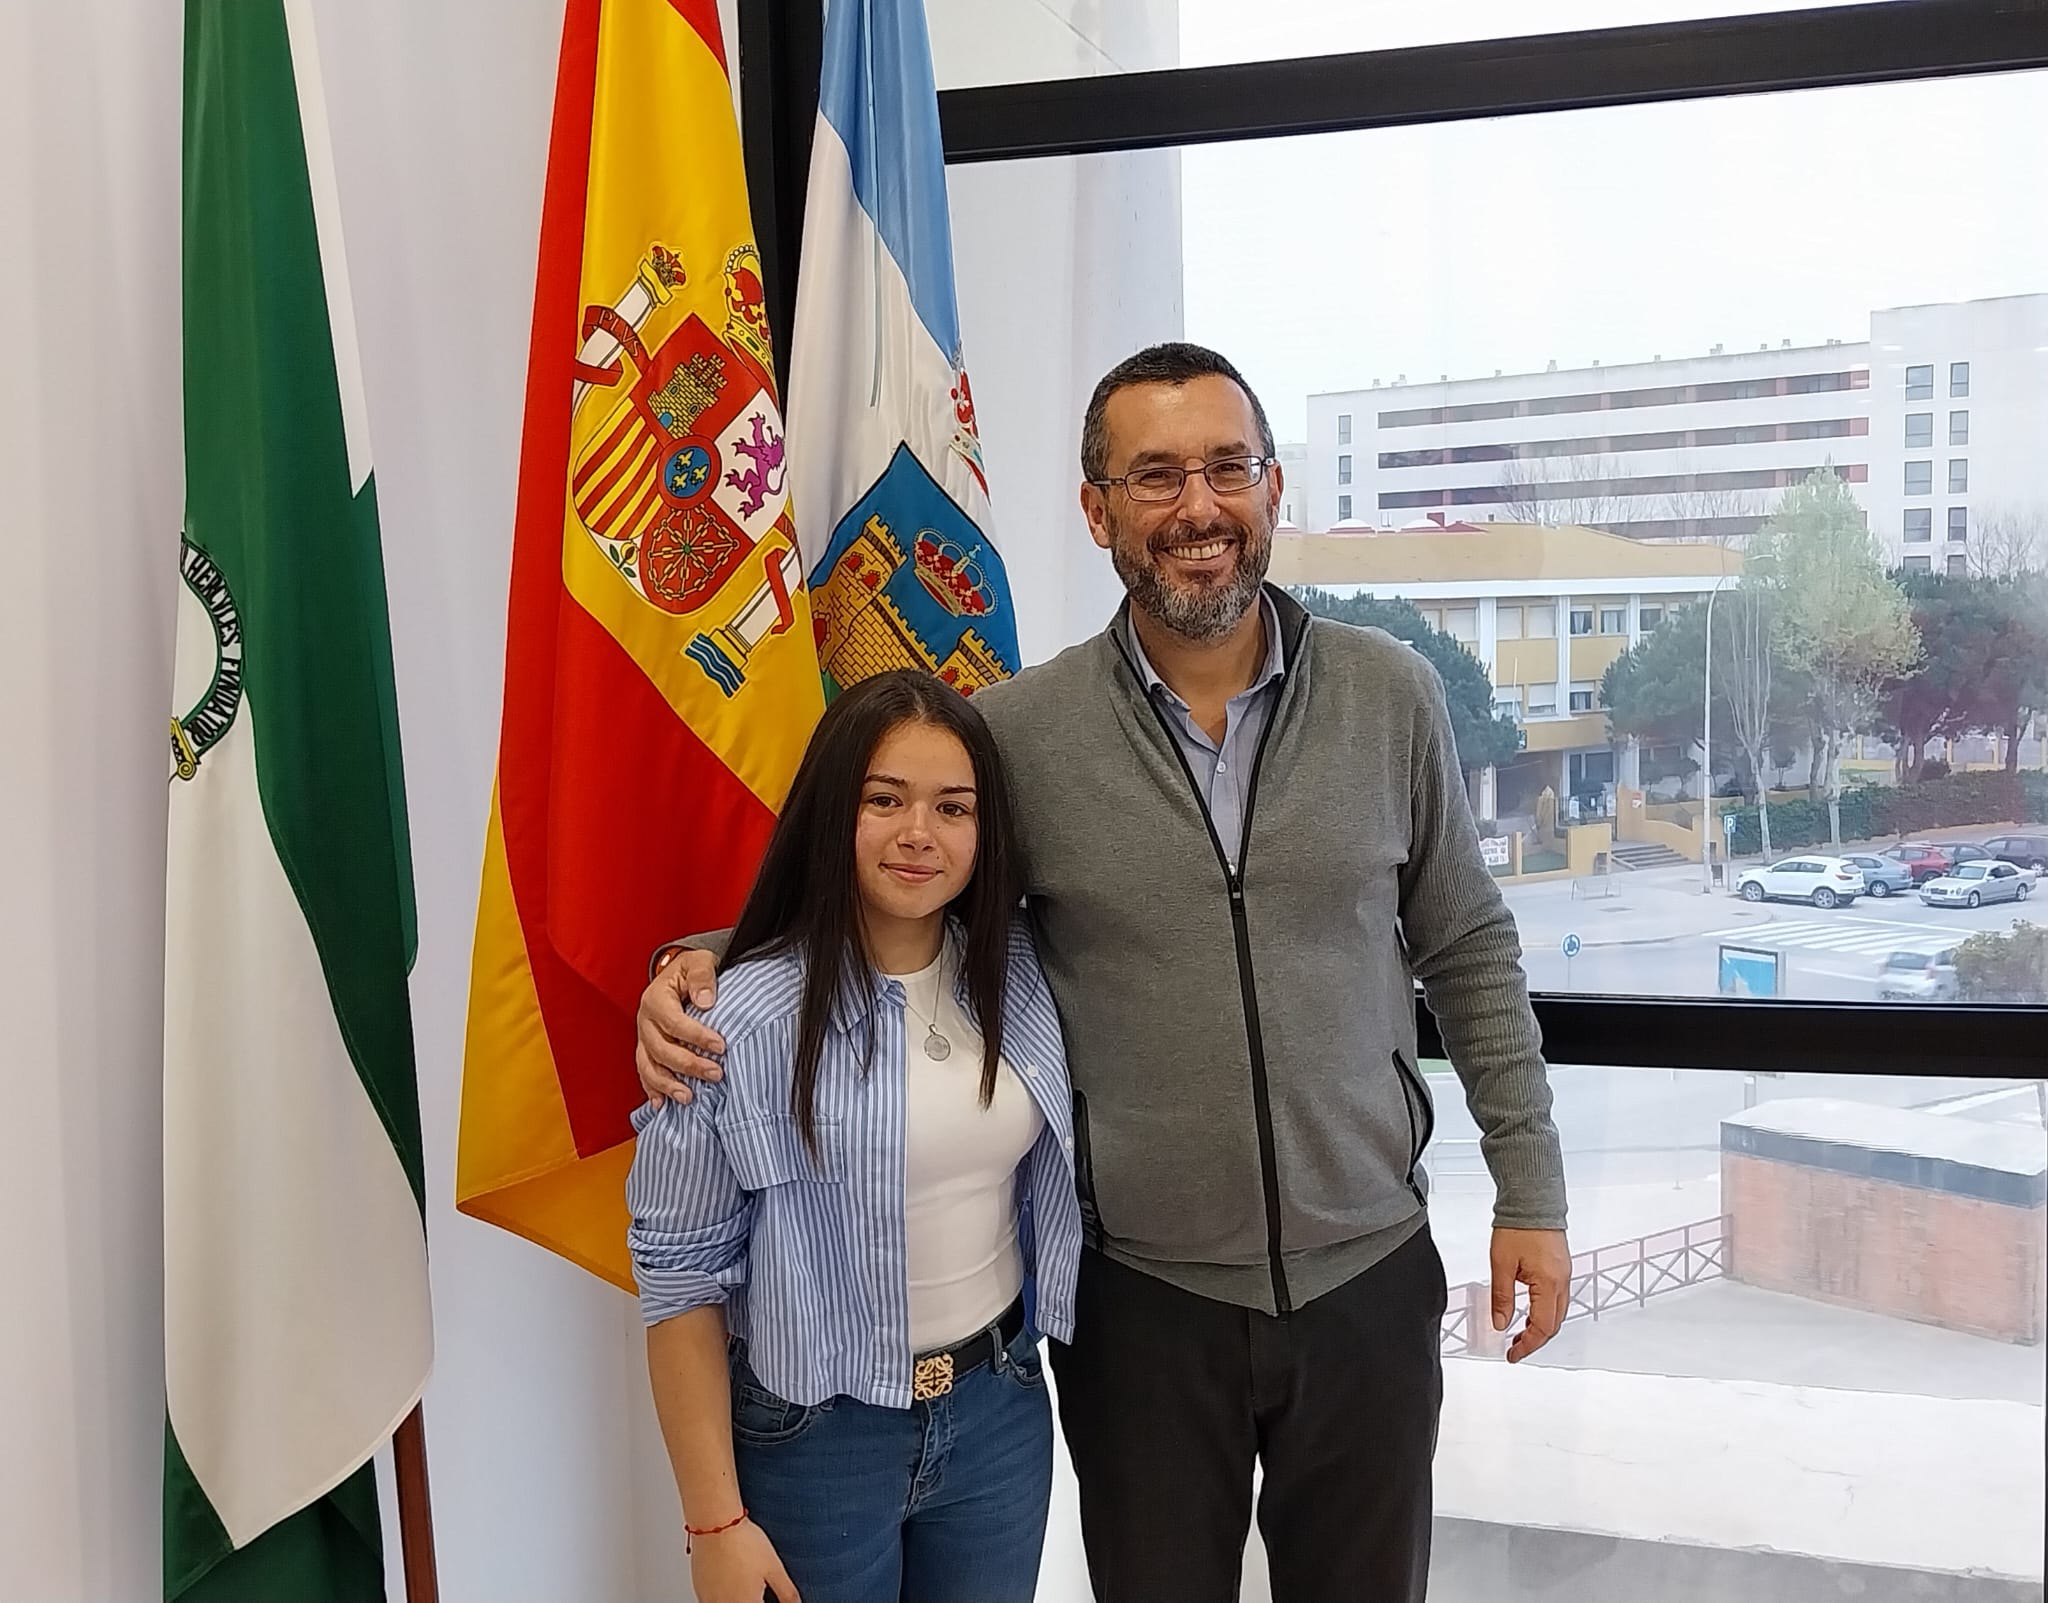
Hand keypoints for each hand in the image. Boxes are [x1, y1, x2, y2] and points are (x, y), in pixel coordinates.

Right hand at [636, 949, 724, 1105]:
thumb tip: (705, 1001)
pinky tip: (661, 1104)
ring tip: (688, 1097)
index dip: (697, 1036)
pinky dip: (652, 1089)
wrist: (678, 975)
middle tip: (716, 1074)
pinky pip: (645, 1072)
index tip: (721, 1046)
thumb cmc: (691, 970)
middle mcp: (645, 1022)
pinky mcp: (646, 1050)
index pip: (674, 1022)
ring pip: (649, 1066)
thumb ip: (702, 976)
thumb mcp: (699, 961)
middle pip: (662, 1049)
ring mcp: (644, 1038)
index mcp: (656, 999)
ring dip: (668, 1084)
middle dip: (689, 1065)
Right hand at [689, 1517, 798, 1602]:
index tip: (767, 1596)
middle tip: (757, 1588)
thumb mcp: (774, 1567)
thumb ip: (787, 1592)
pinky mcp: (699, 1588)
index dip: (768, 1602)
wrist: (716, 1523)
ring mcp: (709, 1598)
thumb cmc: (743, 1541)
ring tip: (744, 1583)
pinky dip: (721, 1596)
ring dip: (737, 1598)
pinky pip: (711, 1600)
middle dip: (752, 1598)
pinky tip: (729, 1582)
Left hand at [1490, 1227, 1570, 1362]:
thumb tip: (1500, 1323)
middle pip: (1553, 1324)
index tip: (1512, 1354)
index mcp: (1549, 1284)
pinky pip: (1557, 1299)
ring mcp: (1564, 1275)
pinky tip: (1529, 1312)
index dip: (1527, 1346)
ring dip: (1540, 1327)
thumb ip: (1501, 1297)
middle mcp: (1562, 1282)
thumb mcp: (1501, 1264)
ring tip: (1519, 1334)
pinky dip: (1545, 1312)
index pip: (1541, 1327)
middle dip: (1534, 1340)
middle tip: (1515, 1348)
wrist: (1533, 1200)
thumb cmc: (1519, 1226)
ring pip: (1557, 1313)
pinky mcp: (1561, 1268)